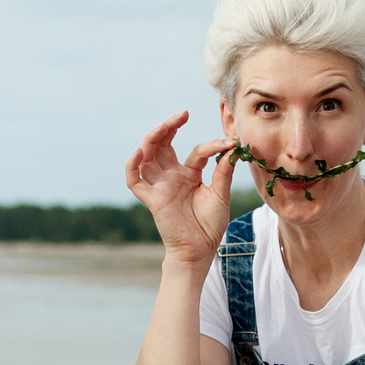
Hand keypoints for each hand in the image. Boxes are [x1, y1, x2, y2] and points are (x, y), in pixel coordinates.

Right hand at [125, 111, 236, 263]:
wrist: (200, 250)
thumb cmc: (210, 225)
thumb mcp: (221, 195)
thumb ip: (223, 173)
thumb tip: (233, 149)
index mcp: (189, 174)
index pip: (196, 151)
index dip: (211, 145)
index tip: (228, 143)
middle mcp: (171, 176)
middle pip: (163, 145)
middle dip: (170, 127)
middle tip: (182, 114)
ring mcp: (160, 186)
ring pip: (147, 156)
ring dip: (152, 139)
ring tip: (163, 126)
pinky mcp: (151, 199)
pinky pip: (134, 181)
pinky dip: (132, 166)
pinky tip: (139, 152)